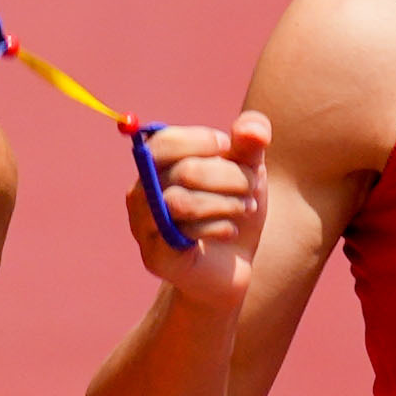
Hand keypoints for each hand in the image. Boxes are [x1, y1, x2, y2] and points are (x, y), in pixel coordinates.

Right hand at [129, 115, 270, 317]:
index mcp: (154, 166)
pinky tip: (230, 230)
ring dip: (225, 202)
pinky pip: (184, 234)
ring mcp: (144, 228)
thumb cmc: (233, 207)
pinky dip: (217, 227)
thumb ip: (250, 142)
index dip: (202, 141)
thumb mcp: (248, 169)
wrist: (233, 264)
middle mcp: (140, 195)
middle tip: (253, 186)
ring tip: (246, 207)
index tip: (231, 148)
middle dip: (229, 176)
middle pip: (182, 172)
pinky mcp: (156, 258)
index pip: (164, 143)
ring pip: (180, 203)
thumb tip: (255, 131)